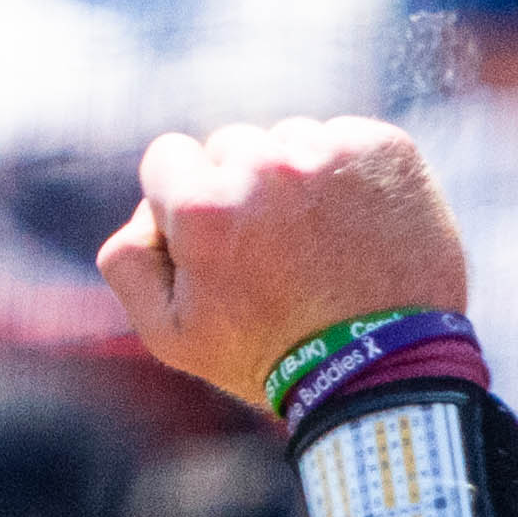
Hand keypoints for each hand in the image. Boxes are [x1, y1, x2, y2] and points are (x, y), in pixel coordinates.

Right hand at [101, 118, 477, 415]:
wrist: (389, 373)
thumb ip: (128, 262)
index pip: (166, 158)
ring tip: (321, 249)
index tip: (218, 245)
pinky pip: (345, 143)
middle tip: (275, 257)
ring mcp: (328, 153)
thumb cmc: (274, 361)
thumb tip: (143, 213)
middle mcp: (263, 165)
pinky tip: (359, 232)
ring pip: (289, 144)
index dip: (185, 204)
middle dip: (242, 193)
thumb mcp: (173, 335)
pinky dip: (349, 178)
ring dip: (296, 183)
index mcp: (202, 205)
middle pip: (231, 148)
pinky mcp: (383, 150)